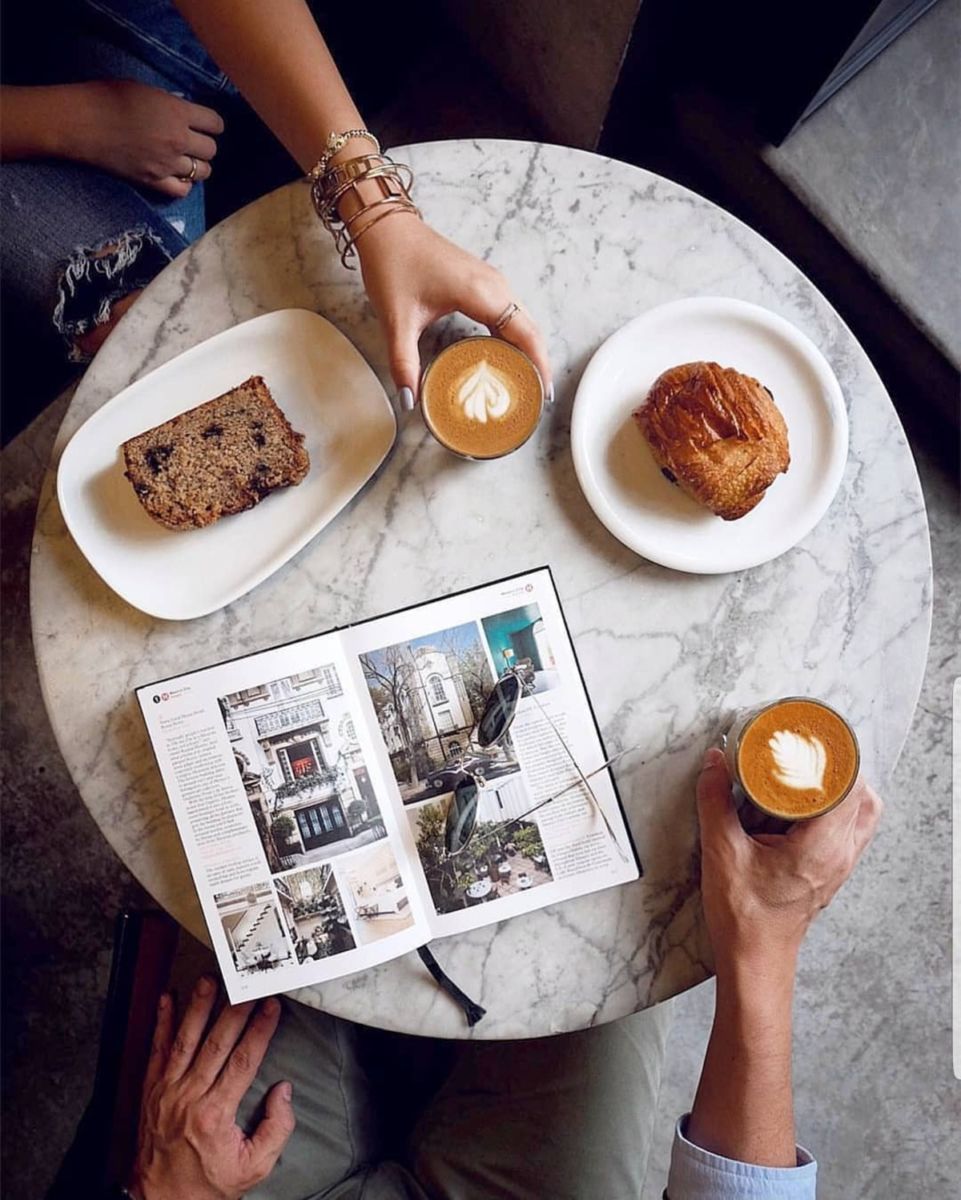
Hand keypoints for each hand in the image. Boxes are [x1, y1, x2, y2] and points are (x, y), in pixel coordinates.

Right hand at [66, 80, 222, 198]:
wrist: (82, 123)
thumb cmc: (108, 97)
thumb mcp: (145, 90)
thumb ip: (170, 104)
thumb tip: (183, 112)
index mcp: (178, 112)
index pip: (215, 123)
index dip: (213, 124)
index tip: (206, 124)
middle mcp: (178, 139)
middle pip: (211, 150)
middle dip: (205, 145)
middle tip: (193, 142)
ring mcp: (167, 163)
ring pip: (202, 172)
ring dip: (197, 165)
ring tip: (186, 160)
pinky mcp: (153, 181)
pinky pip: (182, 190)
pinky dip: (184, 184)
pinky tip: (177, 177)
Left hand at [129, 976, 293, 1199]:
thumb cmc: (209, 1185)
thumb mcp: (253, 1167)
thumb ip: (275, 1129)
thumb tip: (284, 1091)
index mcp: (216, 1115)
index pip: (243, 1061)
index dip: (259, 1030)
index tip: (271, 1007)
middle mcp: (189, 1097)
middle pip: (216, 1043)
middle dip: (234, 1010)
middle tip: (247, 984)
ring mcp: (166, 1092)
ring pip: (185, 1040)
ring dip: (197, 1007)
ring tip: (208, 980)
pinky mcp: (151, 1091)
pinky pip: (157, 1050)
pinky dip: (162, 1023)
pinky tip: (167, 999)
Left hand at [355, 214, 551, 405]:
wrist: (386, 226)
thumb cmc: (394, 263)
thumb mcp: (397, 320)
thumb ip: (404, 363)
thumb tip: (409, 400)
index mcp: (481, 293)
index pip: (526, 334)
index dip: (539, 365)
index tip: (544, 394)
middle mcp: (494, 285)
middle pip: (530, 330)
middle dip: (537, 364)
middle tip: (536, 399)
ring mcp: (490, 282)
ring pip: (522, 321)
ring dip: (528, 351)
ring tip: (526, 384)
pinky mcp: (482, 282)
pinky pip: (510, 314)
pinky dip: (514, 338)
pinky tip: (507, 357)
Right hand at [696, 748, 881, 975]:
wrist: (754, 959)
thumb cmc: (744, 916)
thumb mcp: (721, 851)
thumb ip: (715, 801)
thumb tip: (714, 762)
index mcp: (822, 846)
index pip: (850, 786)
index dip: (835, 755)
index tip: (810, 737)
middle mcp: (840, 853)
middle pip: (860, 794)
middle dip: (836, 766)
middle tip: (804, 750)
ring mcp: (840, 864)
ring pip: (858, 812)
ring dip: (838, 788)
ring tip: (803, 773)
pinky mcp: (830, 871)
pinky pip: (846, 829)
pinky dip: (832, 808)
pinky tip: (800, 804)